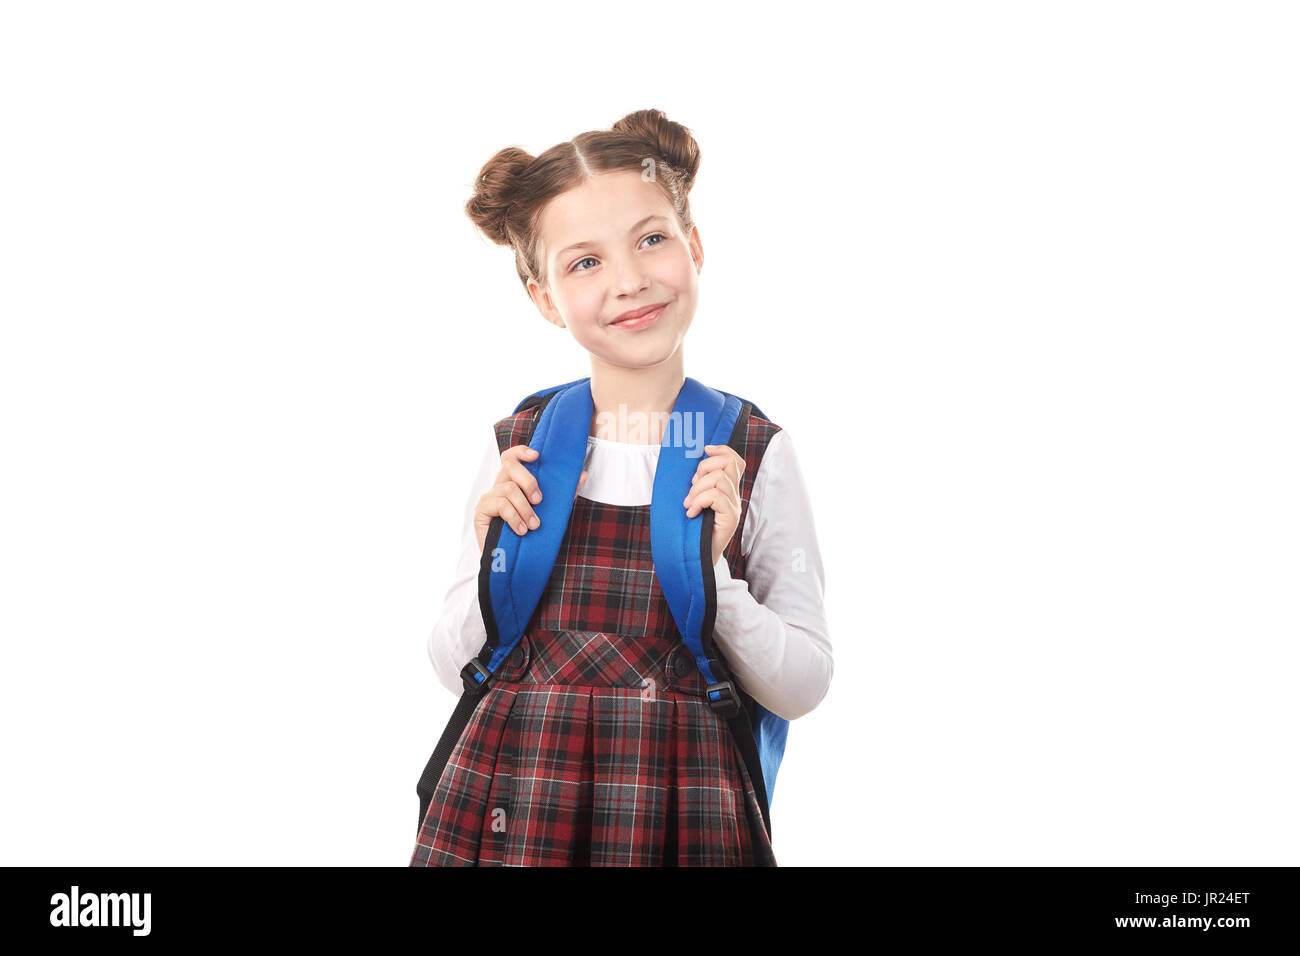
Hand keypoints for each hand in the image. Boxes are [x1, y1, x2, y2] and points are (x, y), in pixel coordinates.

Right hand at [473, 445, 587, 552]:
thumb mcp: (551, 511)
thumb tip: (583, 474)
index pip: (512, 458)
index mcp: (513, 483)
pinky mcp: (481, 512)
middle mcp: (498, 486)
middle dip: (528, 481)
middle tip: (539, 501)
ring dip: (525, 508)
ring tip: (533, 525)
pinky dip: (514, 517)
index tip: (537, 456)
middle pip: (508, 466)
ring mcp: (488, 498)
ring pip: (508, 489)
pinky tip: (521, 531)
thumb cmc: (531, 535)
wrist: (513, 563)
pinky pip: (500, 505)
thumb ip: (565, 494)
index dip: (521, 452)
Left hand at [682, 443, 744, 567]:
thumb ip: (698, 483)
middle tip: (691, 490)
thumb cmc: (692, 528)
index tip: (705, 449)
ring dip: (698, 489)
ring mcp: (735, 507)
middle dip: (703, 469)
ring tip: (689, 505)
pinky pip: (716, 496)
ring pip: (719, 479)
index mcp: (727, 489)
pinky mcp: (731, 517)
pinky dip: (699, 501)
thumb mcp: (694, 499)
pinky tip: (692, 513)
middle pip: (727, 463)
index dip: (722, 449)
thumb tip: (694, 463)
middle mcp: (735, 496)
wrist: (697, 557)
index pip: (735, 460)